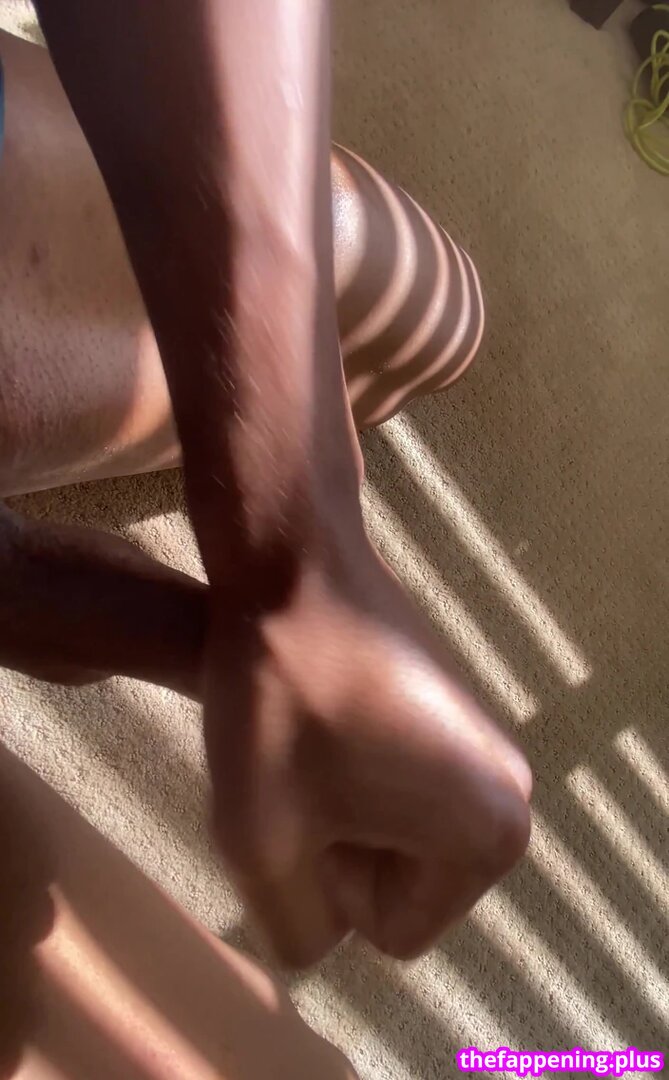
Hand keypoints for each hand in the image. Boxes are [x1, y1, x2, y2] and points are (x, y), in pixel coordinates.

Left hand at [203, 536, 530, 966]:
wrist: (297, 567)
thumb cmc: (280, 701)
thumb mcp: (261, 843)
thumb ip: (296, 929)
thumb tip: (322, 935)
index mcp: (489, 836)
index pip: (392, 931)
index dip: (325, 880)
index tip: (301, 799)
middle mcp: (510, 796)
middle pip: (401, 886)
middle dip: (337, 852)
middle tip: (295, 778)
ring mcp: (486, 752)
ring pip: (393, 839)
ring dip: (338, 813)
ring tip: (304, 747)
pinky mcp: (457, 719)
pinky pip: (398, 793)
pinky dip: (352, 776)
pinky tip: (321, 721)